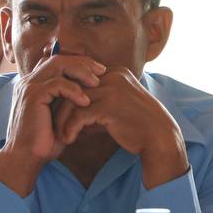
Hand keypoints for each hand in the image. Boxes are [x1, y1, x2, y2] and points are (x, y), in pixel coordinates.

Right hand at [0, 52, 105, 195]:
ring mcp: (29, 87)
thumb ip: (69, 101)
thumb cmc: (45, 141)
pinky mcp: (32, 96)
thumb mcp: (60, 116)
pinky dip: (74, 91)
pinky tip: (85, 101)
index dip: (79, 63)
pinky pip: (57, 84)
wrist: (26, 157)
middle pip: (59, 59)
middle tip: (102, 70)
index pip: (58, 62)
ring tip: (97, 83)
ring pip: (58, 65)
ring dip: (81, 72)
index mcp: (35, 84)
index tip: (99, 71)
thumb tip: (92, 94)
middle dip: (83, 62)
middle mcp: (29, 81)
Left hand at [52, 68, 188, 187]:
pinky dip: (70, 128)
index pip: (81, 80)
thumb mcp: (118, 108)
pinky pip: (79, 116)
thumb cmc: (138, 126)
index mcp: (116, 73)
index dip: (68, 97)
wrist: (159, 138)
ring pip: (73, 102)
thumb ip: (97, 105)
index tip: (59, 114)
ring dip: (62, 120)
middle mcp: (113, 76)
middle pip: (74, 88)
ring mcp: (111, 90)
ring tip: (59, 135)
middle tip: (52, 124)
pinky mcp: (109, 107)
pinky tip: (68, 140)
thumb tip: (74, 114)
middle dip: (61, 108)